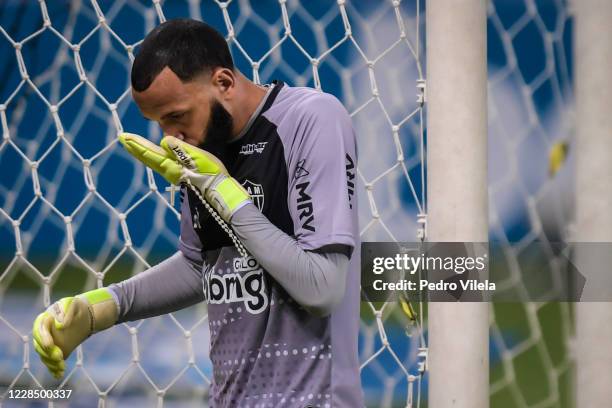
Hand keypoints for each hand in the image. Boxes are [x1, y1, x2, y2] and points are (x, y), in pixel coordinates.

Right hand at [32, 288, 117, 377]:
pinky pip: (51, 362)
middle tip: (60, 357)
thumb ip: (65, 312)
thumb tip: (59, 325)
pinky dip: (54, 369)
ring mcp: (47, 344)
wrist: (83, 316)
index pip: (40, 331)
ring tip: (61, 367)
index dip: (44, 338)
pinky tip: (59, 375)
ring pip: (45, 356)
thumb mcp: (72, 304)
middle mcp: (42, 334)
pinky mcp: (54, 353)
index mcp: (43, 320)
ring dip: (51, 363)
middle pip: (40, 346)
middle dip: (48, 353)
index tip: (50, 345)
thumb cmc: (75, 308)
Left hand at [119, 133, 250, 221]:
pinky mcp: (178, 174)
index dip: (137, 144)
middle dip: (134, 147)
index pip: (150, 152)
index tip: (124, 136)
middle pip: (147, 157)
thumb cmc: (210, 173)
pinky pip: (159, 163)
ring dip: (140, 152)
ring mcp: (172, 173)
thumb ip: (180, 149)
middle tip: (122, 138)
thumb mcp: (197, 157)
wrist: (218, 190)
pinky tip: (150, 155)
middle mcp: (168, 170)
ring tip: (132, 145)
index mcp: (171, 164)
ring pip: (151, 160)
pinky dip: (150, 157)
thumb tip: (163, 141)